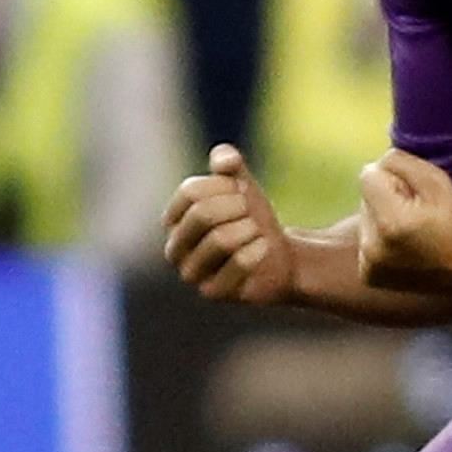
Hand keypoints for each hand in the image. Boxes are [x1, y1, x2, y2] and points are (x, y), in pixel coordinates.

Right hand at [164, 144, 295, 304]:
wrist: (277, 257)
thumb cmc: (251, 218)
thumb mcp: (242, 186)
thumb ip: (230, 165)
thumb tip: (224, 158)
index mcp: (173, 220)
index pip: (191, 192)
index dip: (223, 185)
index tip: (241, 189)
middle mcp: (175, 249)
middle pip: (202, 215)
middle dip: (236, 206)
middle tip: (250, 210)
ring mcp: (191, 274)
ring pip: (221, 239)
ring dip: (248, 228)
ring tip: (256, 229)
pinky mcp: (213, 293)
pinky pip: (238, 263)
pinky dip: (257, 249)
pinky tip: (264, 245)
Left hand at [356, 149, 451, 296]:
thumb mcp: (438, 182)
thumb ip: (401, 162)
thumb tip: (377, 165)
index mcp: (390, 221)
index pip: (367, 176)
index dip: (392, 178)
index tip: (414, 193)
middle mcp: (373, 247)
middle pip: (365, 198)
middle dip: (387, 199)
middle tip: (418, 214)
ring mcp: (369, 265)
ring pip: (365, 220)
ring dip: (383, 219)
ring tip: (414, 232)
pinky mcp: (369, 275)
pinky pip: (366, 242)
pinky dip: (382, 241)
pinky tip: (405, 248)